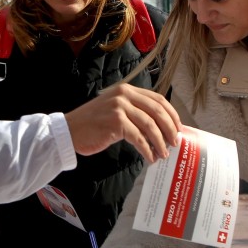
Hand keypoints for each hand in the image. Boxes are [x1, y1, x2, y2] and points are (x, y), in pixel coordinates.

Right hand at [65, 84, 180, 162]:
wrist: (69, 131)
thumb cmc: (92, 124)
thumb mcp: (115, 109)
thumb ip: (134, 112)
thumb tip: (161, 128)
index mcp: (127, 90)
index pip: (158, 99)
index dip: (171, 114)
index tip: (179, 128)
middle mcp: (124, 95)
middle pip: (157, 111)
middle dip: (170, 128)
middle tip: (176, 142)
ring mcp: (119, 108)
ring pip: (150, 125)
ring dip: (160, 142)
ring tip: (163, 154)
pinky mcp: (116, 123)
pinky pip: (139, 138)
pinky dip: (147, 150)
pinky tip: (150, 157)